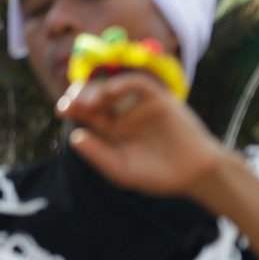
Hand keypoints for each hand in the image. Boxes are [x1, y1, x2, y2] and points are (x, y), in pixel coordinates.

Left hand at [56, 72, 225, 200]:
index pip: (86, 112)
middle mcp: (123, 114)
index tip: (63, 110)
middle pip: (95, 95)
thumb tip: (74, 137)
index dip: (72, 107)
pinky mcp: (159, 99)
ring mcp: (140, 105)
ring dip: (97, 89)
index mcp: (112, 130)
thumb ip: (98, 155)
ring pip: (112, 86)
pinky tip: (110, 92)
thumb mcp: (122, 170)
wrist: (195, 175)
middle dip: (80, 95)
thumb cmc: (159, 176)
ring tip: (89, 102)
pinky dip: (122, 83)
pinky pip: (137, 84)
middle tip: (72, 103)